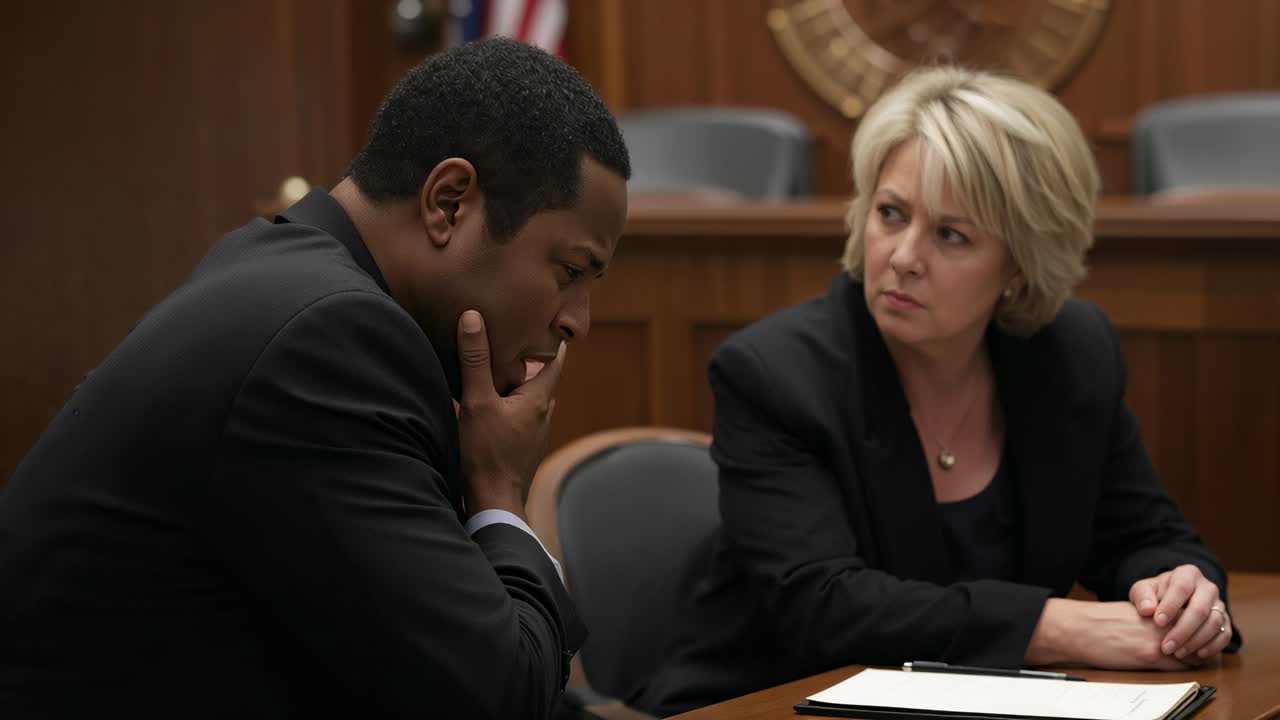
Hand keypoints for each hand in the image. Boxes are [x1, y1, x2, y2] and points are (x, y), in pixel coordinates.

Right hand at [455, 310, 564, 518]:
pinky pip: (520, 418)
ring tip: (505, 368)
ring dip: (521, 385)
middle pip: (542, 380)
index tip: (552, 322)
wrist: (494, 503)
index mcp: (539, 399)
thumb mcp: (477, 402)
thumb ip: (475, 361)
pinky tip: (495, 406)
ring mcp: (534, 435)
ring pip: (531, 400)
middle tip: (522, 338)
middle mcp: (543, 415)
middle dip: (533, 361)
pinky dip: (511, 405)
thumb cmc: (487, 453)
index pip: (555, 362)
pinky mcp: (521, 449)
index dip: (554, 341)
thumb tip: (473, 318)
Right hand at [1026, 599, 1193, 670]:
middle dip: (1202, 642)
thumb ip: (1154, 618)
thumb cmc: (1100, 622)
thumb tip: (1170, 629)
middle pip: (1199, 632)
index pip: (1194, 616)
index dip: (1200, 626)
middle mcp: (1163, 619)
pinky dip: (1186, 667)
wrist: (1081, 629)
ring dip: (1197, 656)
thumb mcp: (1133, 614)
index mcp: (1157, 606)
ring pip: (1195, 650)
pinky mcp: (1153, 655)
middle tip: (1201, 649)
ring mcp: (1160, 637)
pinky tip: (1179, 667)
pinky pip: (1183, 665)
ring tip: (1191, 659)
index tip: (1200, 634)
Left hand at [1130, 565, 1231, 661]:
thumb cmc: (1156, 594)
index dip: (1171, 606)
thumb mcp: (1143, 590)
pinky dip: (1213, 646)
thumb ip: (1142, 596)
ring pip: (1214, 623)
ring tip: (1177, 653)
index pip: (1182, 588)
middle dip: (1183, 630)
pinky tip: (1197, 655)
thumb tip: (1147, 609)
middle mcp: (1207, 587)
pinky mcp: (1225, 620)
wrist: (1172, 600)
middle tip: (1166, 647)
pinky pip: (1224, 634)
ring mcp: (1219, 604)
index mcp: (1187, 574)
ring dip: (1196, 641)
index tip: (1158, 622)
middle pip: (1200, 608)